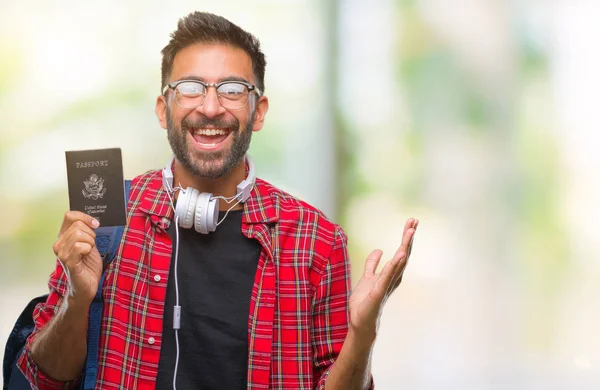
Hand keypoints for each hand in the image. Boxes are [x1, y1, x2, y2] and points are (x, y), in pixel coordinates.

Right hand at [52, 211, 102, 305]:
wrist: (86, 286)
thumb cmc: (88, 265)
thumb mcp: (89, 243)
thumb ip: (87, 231)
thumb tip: (94, 219)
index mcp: (63, 236)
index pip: (70, 215)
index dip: (85, 217)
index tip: (96, 224)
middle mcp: (59, 243)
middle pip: (77, 225)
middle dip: (91, 233)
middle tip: (91, 245)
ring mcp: (61, 252)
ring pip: (79, 234)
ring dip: (90, 242)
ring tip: (88, 252)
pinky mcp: (67, 261)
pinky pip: (79, 247)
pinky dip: (88, 249)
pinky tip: (86, 256)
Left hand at [349, 218, 417, 339]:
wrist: (360, 321)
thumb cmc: (365, 302)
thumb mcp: (367, 277)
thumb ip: (372, 264)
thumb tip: (379, 249)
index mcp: (390, 274)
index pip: (400, 252)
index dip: (406, 237)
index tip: (411, 222)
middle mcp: (392, 278)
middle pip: (403, 254)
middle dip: (408, 238)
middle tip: (414, 221)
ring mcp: (386, 285)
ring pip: (398, 263)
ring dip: (405, 246)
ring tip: (410, 232)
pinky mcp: (378, 292)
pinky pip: (387, 276)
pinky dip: (394, 265)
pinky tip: (400, 254)